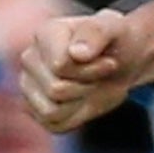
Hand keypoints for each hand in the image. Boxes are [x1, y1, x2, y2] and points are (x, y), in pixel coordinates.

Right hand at [19, 9, 138, 132]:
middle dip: (88, 85)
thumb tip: (76, 53)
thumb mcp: (115, 27)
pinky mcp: (36, 109)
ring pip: (52, 111)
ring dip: (82, 101)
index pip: (60, 66)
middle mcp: (30, 59)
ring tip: (92, 85)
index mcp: (45, 34)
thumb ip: (96, 32)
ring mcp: (29, 85)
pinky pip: (55, 124)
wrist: (124, 61)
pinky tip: (85, 99)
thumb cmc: (117, 40)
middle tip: (101, 73)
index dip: (92, 69)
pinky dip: (77, 116)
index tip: (110, 62)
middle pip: (56, 90)